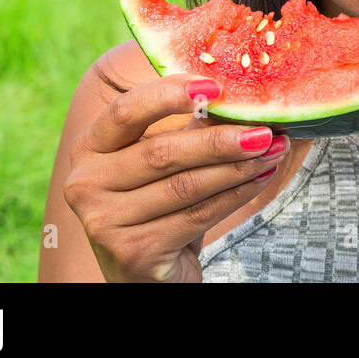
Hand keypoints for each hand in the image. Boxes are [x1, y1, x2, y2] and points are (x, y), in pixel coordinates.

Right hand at [62, 74, 288, 281]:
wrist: (147, 271)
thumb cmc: (158, 204)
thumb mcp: (165, 161)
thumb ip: (189, 127)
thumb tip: (239, 96)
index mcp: (89, 148)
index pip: (125, 110)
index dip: (169, 94)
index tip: (215, 86)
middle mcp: (85, 184)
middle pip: (162, 152)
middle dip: (220, 140)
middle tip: (265, 130)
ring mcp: (104, 221)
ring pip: (184, 186)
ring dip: (237, 168)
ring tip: (273, 151)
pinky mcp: (132, 252)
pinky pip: (196, 216)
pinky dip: (236, 195)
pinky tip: (261, 178)